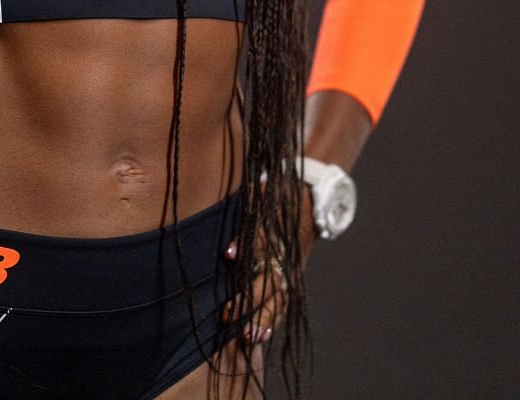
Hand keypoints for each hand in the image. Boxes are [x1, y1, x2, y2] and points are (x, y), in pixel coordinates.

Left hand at [218, 188, 317, 350]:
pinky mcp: (291, 280)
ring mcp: (289, 269)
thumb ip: (241, 198)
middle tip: (225, 313)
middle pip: (267, 277)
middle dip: (247, 296)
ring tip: (246, 335)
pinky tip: (256, 337)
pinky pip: (282, 304)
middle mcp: (283, 252)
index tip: (227, 254)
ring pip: (277, 298)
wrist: (311, 201)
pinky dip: (270, 321)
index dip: (244, 245)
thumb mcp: (259, 189)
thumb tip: (208, 181)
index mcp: (274, 227)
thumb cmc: (273, 193)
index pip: (259, 237)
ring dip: (260, 317)